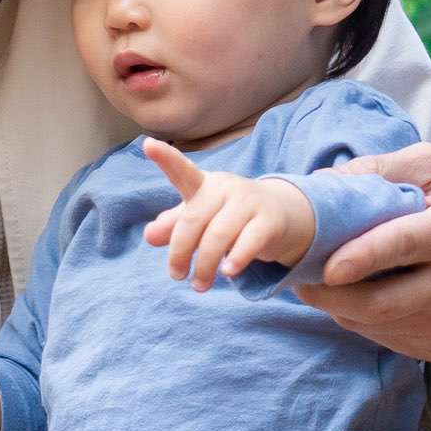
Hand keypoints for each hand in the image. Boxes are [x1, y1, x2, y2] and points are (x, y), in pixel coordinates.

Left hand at [135, 139, 317, 289]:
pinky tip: (228, 272)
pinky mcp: (270, 220)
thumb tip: (149, 235)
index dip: (165, 159)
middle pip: (194, 220)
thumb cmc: (230, 217)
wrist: (282, 216)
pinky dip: (237, 258)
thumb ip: (174, 226)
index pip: (183, 172)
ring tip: (199, 285)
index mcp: (204, 185)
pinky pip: (250, 240)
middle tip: (177, 276)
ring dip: (205, 265)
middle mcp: (226, 187)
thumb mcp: (201, 219)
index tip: (148, 145)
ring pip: (218, 234)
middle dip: (180, 252)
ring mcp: (249, 201)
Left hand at [278, 138, 430, 412]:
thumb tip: (324, 181)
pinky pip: (383, 337)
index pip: (406, 244)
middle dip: (330, 292)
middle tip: (298, 274)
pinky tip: (357, 296)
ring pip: (374, 323)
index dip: (363, 256)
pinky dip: (359, 319)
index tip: (327, 265)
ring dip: (337, 305)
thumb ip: (385, 168)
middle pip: (382, 300)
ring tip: (320, 281)